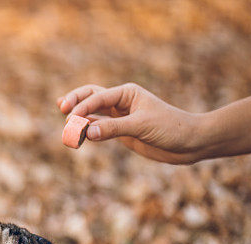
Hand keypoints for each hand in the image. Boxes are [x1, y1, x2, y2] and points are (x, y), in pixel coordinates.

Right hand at [57, 83, 206, 163]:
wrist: (189, 143)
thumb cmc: (171, 128)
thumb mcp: (141, 126)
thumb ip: (112, 128)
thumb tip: (87, 132)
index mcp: (127, 93)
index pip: (98, 97)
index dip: (82, 106)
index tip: (71, 119)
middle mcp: (121, 102)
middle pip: (90, 96)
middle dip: (75, 102)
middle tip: (61, 109)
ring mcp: (119, 117)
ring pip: (92, 113)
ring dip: (79, 118)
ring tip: (66, 127)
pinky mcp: (120, 132)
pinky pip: (98, 128)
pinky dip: (87, 131)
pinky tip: (78, 135)